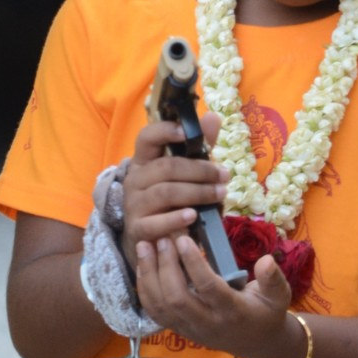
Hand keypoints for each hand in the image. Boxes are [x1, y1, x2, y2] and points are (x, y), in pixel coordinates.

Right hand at [119, 112, 228, 250]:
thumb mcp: (184, 174)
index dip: (164, 131)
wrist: (148, 239)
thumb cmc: (169, 202)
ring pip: (164, 192)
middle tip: (224, 175)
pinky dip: (177, 218)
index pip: (146, 138)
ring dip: (197, 192)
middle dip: (199, 169)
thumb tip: (212, 117)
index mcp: (144, 161)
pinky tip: (194, 215)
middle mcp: (135, 180)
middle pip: (166, 167)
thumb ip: (198, 148)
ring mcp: (134, 205)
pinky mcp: (138, 228)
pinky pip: (156, 222)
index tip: (186, 132)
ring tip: (219, 194)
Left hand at [133, 230, 301, 357]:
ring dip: (149, 275)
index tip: (183, 239)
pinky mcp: (179, 329)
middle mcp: (207, 323)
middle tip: (162, 239)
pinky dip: (145, 288)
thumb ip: (273, 279)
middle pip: (177, 298)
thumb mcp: (279, 296)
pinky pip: (155, 312)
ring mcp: (190, 328)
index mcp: (232, 312)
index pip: (208, 288)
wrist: (256, 342)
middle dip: (165, 267)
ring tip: (144, 246)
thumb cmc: (266, 312)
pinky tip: (143, 265)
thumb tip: (266, 260)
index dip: (193, 264)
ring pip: (161, 306)